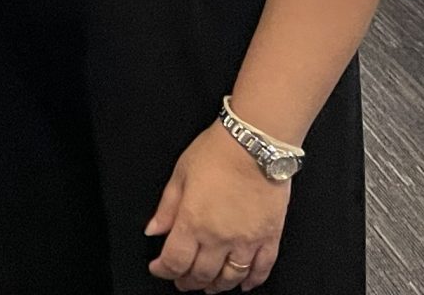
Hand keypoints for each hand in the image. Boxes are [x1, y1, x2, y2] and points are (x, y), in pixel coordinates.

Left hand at [145, 124, 289, 289]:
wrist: (256, 143)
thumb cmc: (218, 152)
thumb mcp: (181, 174)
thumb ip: (167, 207)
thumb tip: (153, 229)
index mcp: (193, 222)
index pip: (174, 261)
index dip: (163, 270)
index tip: (158, 268)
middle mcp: (219, 237)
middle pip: (201, 274)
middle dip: (187, 282)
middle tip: (181, 280)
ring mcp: (247, 241)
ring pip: (230, 278)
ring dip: (216, 286)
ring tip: (208, 285)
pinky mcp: (269, 237)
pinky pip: (261, 269)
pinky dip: (251, 282)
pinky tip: (243, 284)